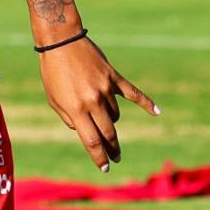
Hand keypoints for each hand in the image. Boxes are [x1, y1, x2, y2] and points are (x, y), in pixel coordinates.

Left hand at [37, 36, 156, 171]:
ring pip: (115, 114)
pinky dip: (147, 103)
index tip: (106, 168)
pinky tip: (157, 112)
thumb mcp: (54, 100)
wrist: (60, 41)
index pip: (92, 141)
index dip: (99, 158)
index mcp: (76, 109)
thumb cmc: (53, 72)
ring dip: (111, 120)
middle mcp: (93, 101)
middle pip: (108, 133)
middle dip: (112, 148)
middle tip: (116, 157)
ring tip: (102, 117)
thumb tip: (86, 131)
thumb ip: (70, 119)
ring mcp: (106, 89)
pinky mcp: (113, 77)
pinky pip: (133, 93)